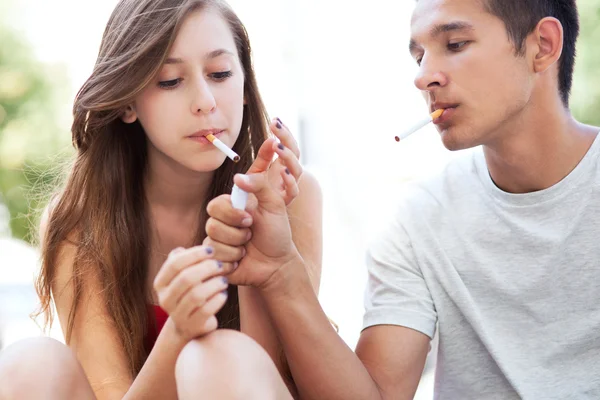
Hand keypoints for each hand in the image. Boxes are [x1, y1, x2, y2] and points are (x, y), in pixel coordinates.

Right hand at [153, 246, 229, 340]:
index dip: (194, 254)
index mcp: (160, 284)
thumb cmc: (189, 293)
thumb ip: (182, 261)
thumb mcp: (183, 276)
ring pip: (196, 295)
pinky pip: (206, 310)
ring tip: (224, 280)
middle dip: (206, 268)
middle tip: (220, 265)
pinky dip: (217, 299)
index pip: (174, 264)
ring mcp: (177, 315)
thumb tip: (181, 250)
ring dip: (214, 284)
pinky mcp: (192, 326)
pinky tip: (224, 294)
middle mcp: (165, 300)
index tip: (211, 250)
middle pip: (186, 278)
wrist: (189, 325)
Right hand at [205, 172, 299, 288]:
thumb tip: (237, 176)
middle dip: (236, 233)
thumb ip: (260, 184)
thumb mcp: (274, 204)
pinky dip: (233, 260)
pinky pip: (215, 259)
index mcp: (231, 208)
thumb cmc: (277, 233)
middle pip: (211, 225)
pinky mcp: (215, 260)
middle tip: (250, 234)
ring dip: (236, 247)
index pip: (215, 205)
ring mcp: (217, 242)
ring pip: (212, 242)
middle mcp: (221, 223)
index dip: (232, 214)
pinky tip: (241, 260)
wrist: (278, 263)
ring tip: (247, 248)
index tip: (250, 219)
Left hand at [248, 118, 302, 205]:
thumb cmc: (252, 203)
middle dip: (286, 138)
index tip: (275, 120)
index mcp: (278, 167)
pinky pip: (291, 192)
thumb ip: (260, 162)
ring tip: (277, 147)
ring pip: (296, 170)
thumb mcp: (253, 178)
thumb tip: (268, 141)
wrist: (257, 234)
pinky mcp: (285, 204)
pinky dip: (289, 182)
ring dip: (287, 157)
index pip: (284, 146)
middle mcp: (285, 177)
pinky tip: (283, 172)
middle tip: (275, 125)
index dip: (282, 133)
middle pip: (293, 153)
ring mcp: (287, 189)